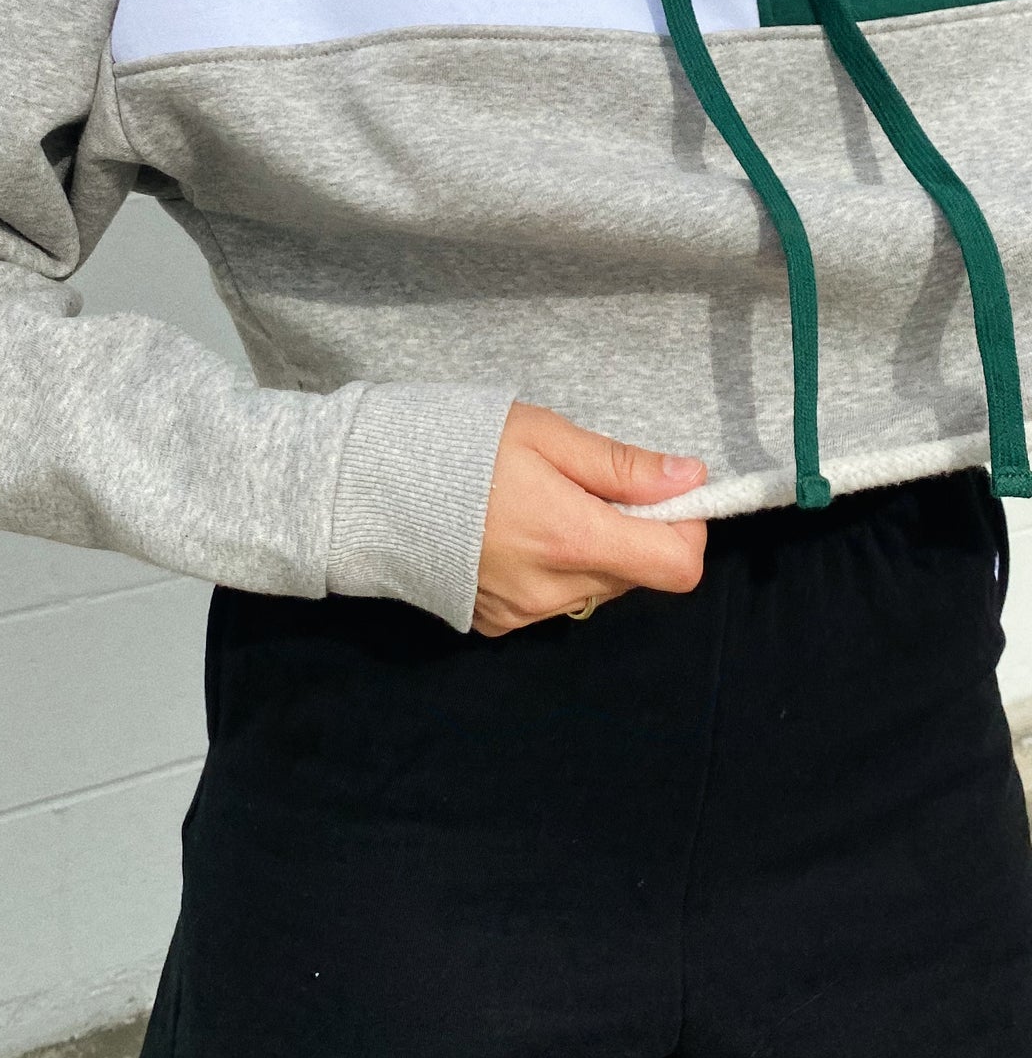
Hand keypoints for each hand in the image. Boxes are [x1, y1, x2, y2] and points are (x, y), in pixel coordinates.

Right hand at [473, 402, 708, 638]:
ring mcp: (523, 613)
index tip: (660, 493)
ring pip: (598, 588)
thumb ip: (620, 465)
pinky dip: (554, 570)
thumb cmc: (455, 445)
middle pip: (638, 574)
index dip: (685, 527)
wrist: (367, 486)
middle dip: (633, 532)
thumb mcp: (543, 434)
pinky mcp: (497, 623)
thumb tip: (691, 479)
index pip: (678, 566)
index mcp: (572, 538)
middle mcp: (553, 590)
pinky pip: (556, 600)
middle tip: (587, 486)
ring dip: (594, 551)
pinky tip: (514, 535)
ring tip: (543, 507)